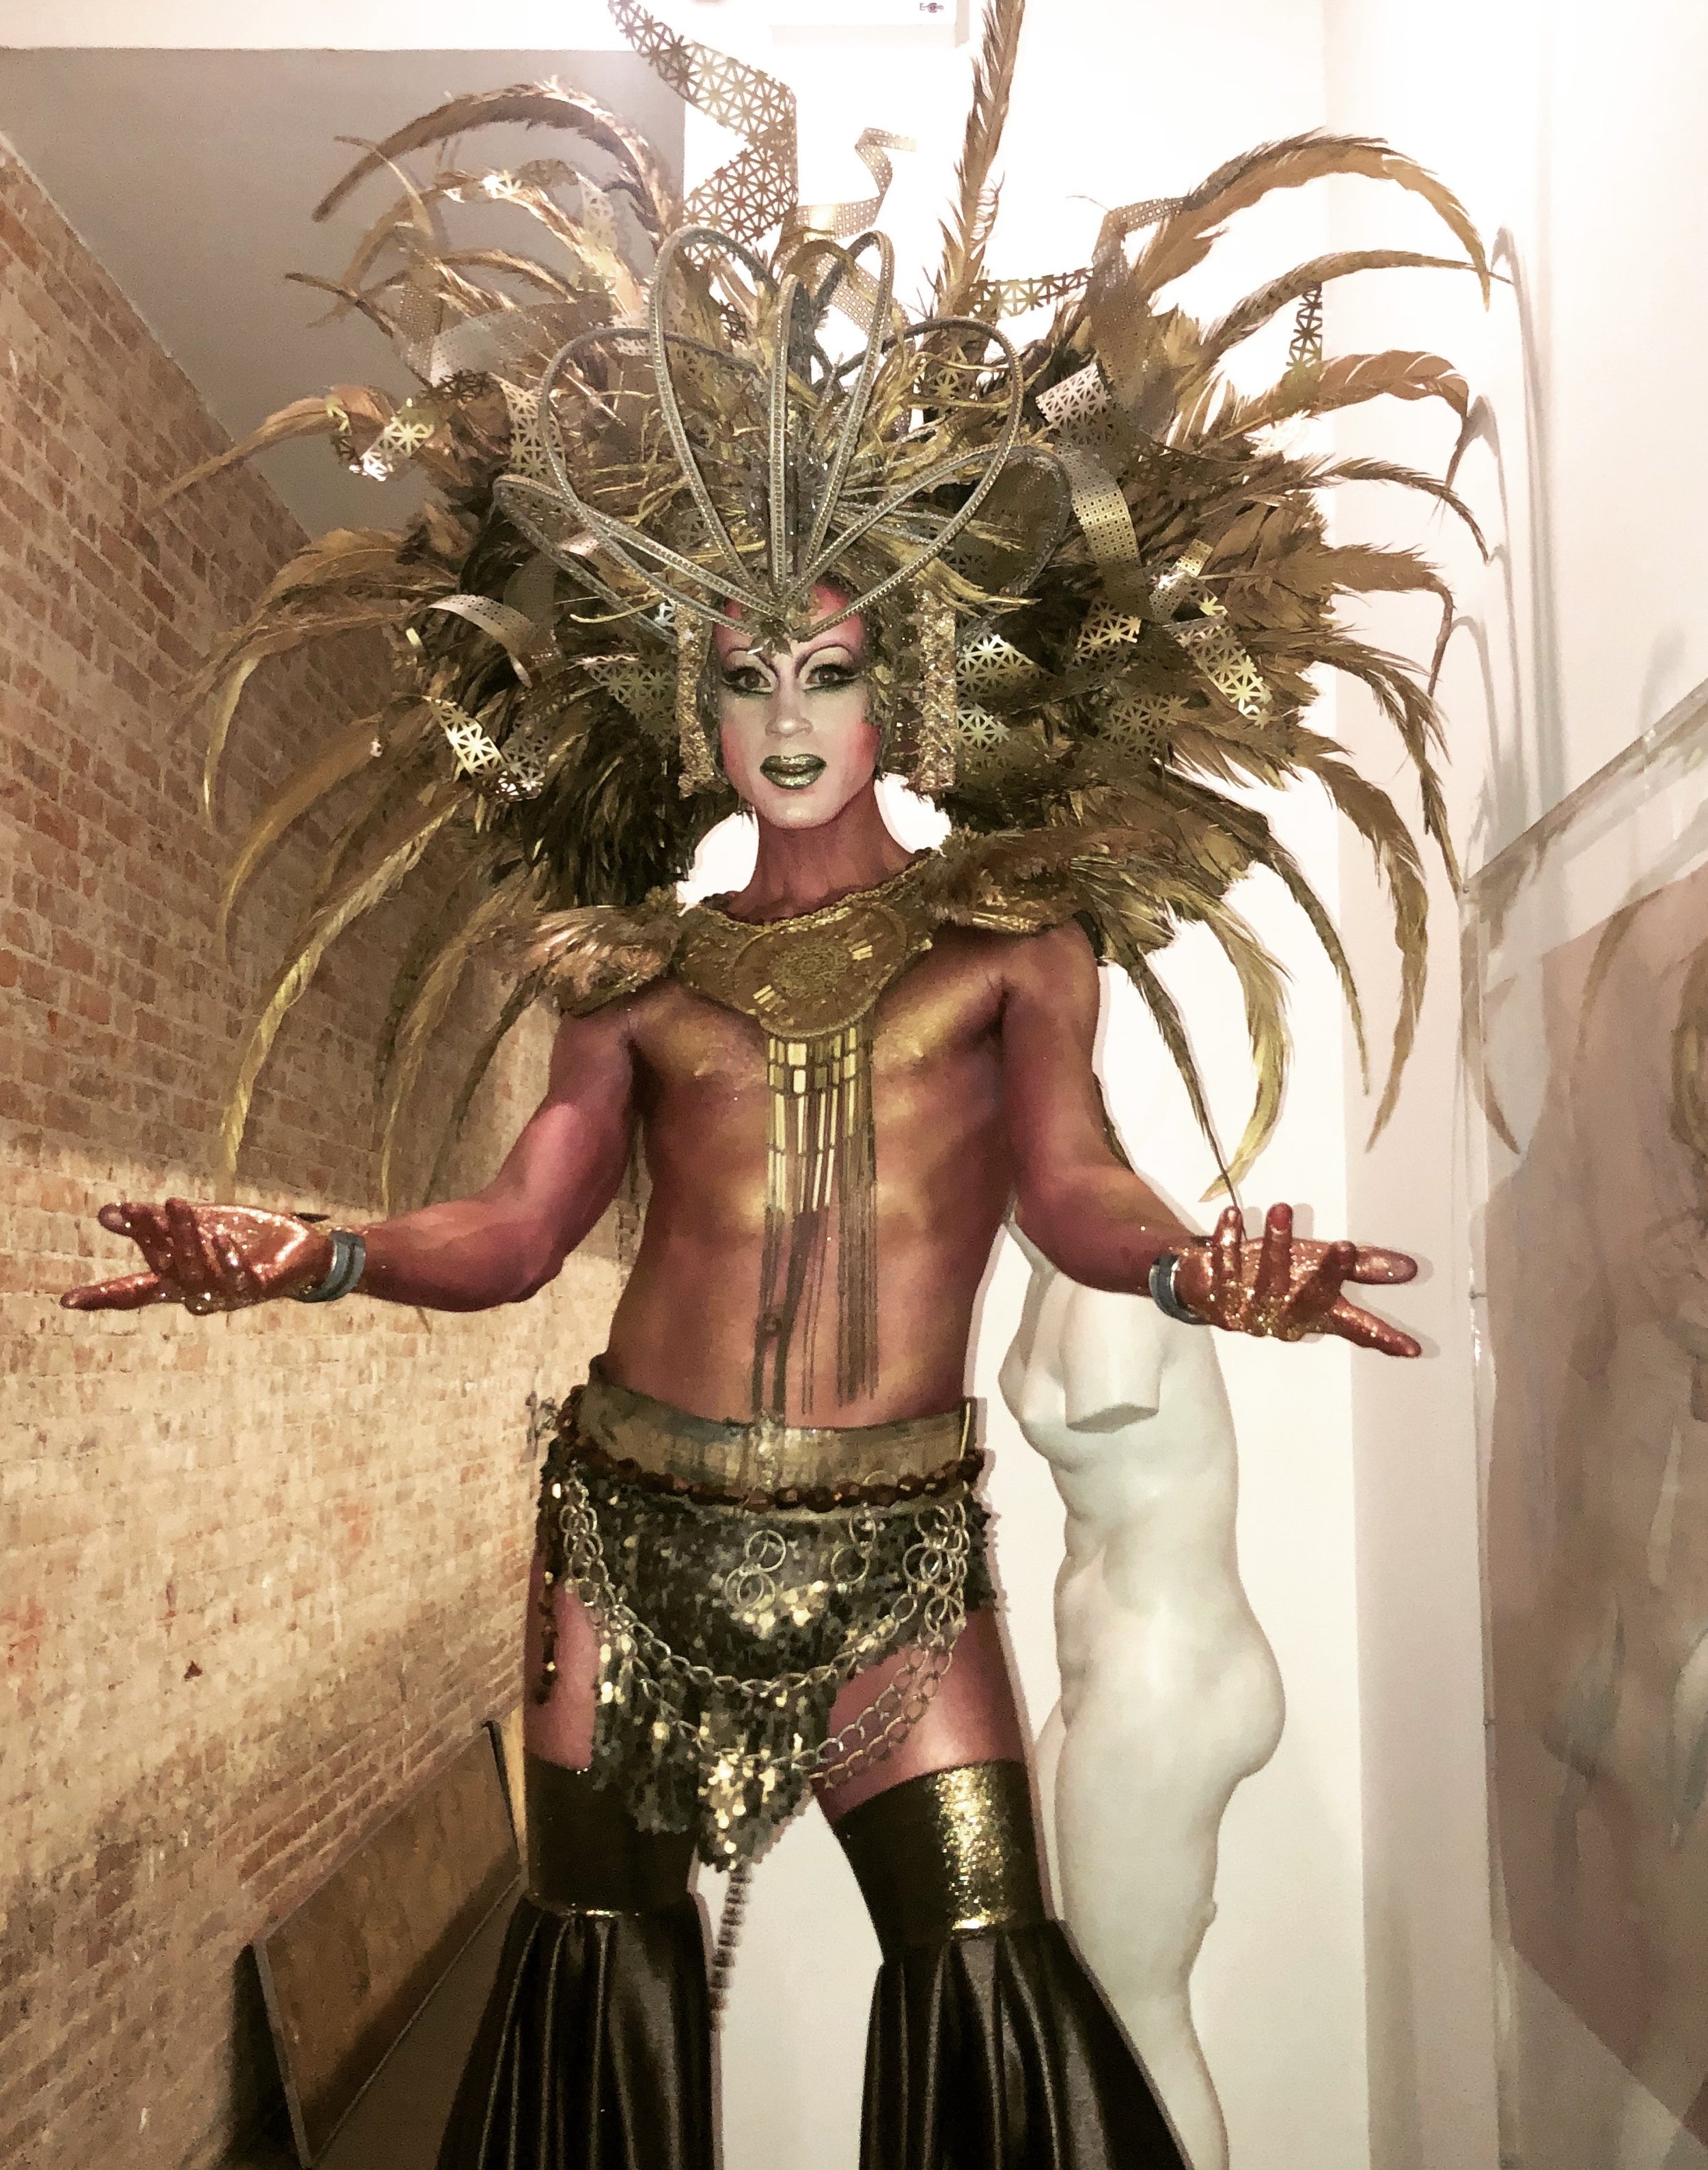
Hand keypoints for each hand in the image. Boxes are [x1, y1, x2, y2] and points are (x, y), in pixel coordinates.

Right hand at [60, 1200, 334, 1314]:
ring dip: (187, 1239)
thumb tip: (107, 1214)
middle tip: (141, 1208)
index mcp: (179, 1281)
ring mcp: (227, 1294)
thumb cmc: (244, 1239)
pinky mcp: (257, 1288)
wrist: (302, 1250)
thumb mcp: (197, 1224)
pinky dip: (228, 1259)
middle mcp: (199, 1293)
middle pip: (164, 1271)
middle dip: (150, 1239)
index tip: (67, 1302)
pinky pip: (238, 1279)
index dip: (103, 1297)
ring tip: (180, 1206)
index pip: (135, 1293)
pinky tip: (221, 1236)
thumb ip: (156, 1222)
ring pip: (197, 1273)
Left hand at [1171, 1202, 1419, 1357]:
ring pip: (1267, 1279)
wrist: (1205, 1285)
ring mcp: (1251, 1310)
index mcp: (1316, 1314)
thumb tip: (1408, 1268)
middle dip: (1328, 1274)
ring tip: (1282, 1209)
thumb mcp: (1318, 1266)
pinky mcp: (1218, 1295)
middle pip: (1312, 1299)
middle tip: (1346, 1247)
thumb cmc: (1274, 1275)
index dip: (1382, 1338)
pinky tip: (1233, 1216)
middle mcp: (1286, 1318)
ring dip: (1276, 1244)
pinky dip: (1227, 1242)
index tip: (1411, 1347)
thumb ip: (1359, 1267)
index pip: (1355, 1329)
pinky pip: (1224, 1267)